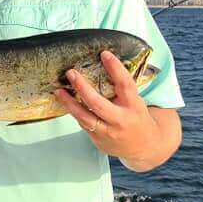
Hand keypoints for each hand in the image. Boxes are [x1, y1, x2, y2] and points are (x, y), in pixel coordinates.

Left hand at [53, 50, 161, 165]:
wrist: (144, 147)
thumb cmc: (137, 118)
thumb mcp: (136, 101)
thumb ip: (122, 89)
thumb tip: (103, 65)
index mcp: (134, 106)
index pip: (125, 85)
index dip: (115, 68)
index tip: (104, 54)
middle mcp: (121, 120)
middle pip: (98, 103)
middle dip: (82, 87)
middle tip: (71, 73)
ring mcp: (108, 132)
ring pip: (84, 117)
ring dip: (69, 103)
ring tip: (59, 91)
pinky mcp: (99, 140)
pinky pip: (83, 124)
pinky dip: (75, 112)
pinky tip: (67, 103)